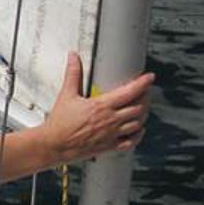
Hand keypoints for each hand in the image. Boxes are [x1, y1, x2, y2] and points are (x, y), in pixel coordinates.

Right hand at [0, 54, 153, 185]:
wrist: (54, 145)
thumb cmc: (59, 123)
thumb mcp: (66, 95)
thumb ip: (73, 74)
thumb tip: (73, 57)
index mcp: (102, 106)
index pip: (130, 92)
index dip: (143, 83)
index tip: (149, 77)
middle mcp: (110, 121)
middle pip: (138, 108)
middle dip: (145, 98)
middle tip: (145, 91)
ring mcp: (111, 135)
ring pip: (137, 124)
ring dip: (143, 115)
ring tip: (142, 107)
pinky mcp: (109, 146)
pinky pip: (130, 142)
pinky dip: (138, 135)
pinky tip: (138, 130)